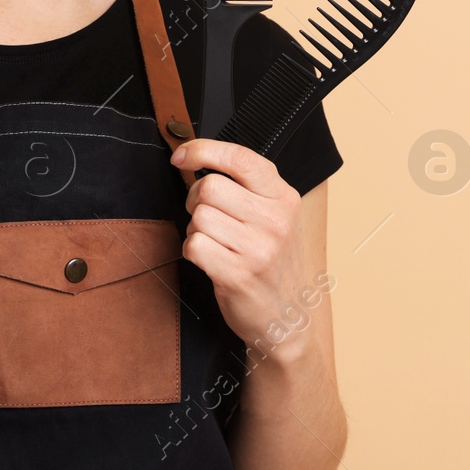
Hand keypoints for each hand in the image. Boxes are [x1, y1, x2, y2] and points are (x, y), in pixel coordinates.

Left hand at [171, 139, 308, 350]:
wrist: (288, 319)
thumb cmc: (274, 262)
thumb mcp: (277, 217)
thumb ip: (247, 187)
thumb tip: (194, 157)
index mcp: (284, 197)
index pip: (239, 159)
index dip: (202, 150)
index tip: (181, 155)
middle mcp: (275, 220)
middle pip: (209, 187)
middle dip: (195, 200)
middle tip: (205, 216)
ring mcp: (259, 248)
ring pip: (198, 216)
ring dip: (195, 228)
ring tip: (215, 242)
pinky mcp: (238, 275)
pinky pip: (194, 245)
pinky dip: (192, 250)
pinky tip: (210, 259)